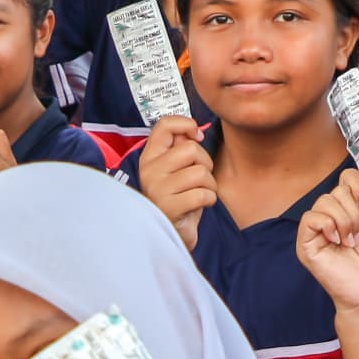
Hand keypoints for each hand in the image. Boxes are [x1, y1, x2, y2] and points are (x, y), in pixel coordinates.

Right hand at [131, 119, 217, 248]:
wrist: (174, 234)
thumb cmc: (179, 200)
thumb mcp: (176, 170)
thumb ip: (180, 148)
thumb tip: (194, 131)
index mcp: (149, 157)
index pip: (164, 125)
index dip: (187, 124)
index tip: (196, 136)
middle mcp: (149, 170)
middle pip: (191, 149)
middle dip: (205, 163)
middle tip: (199, 179)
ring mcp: (157, 189)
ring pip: (201, 172)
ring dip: (209, 185)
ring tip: (199, 194)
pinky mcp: (169, 207)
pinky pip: (203, 194)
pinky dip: (209, 200)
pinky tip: (199, 206)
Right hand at [294, 168, 358, 314]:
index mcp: (351, 208)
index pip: (347, 178)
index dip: (358, 185)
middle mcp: (333, 214)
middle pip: (338, 189)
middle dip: (354, 211)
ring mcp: (318, 227)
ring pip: (325, 202)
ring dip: (344, 222)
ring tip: (350, 242)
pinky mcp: (306, 241)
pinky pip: (311, 217)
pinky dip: (328, 226)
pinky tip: (336, 241)